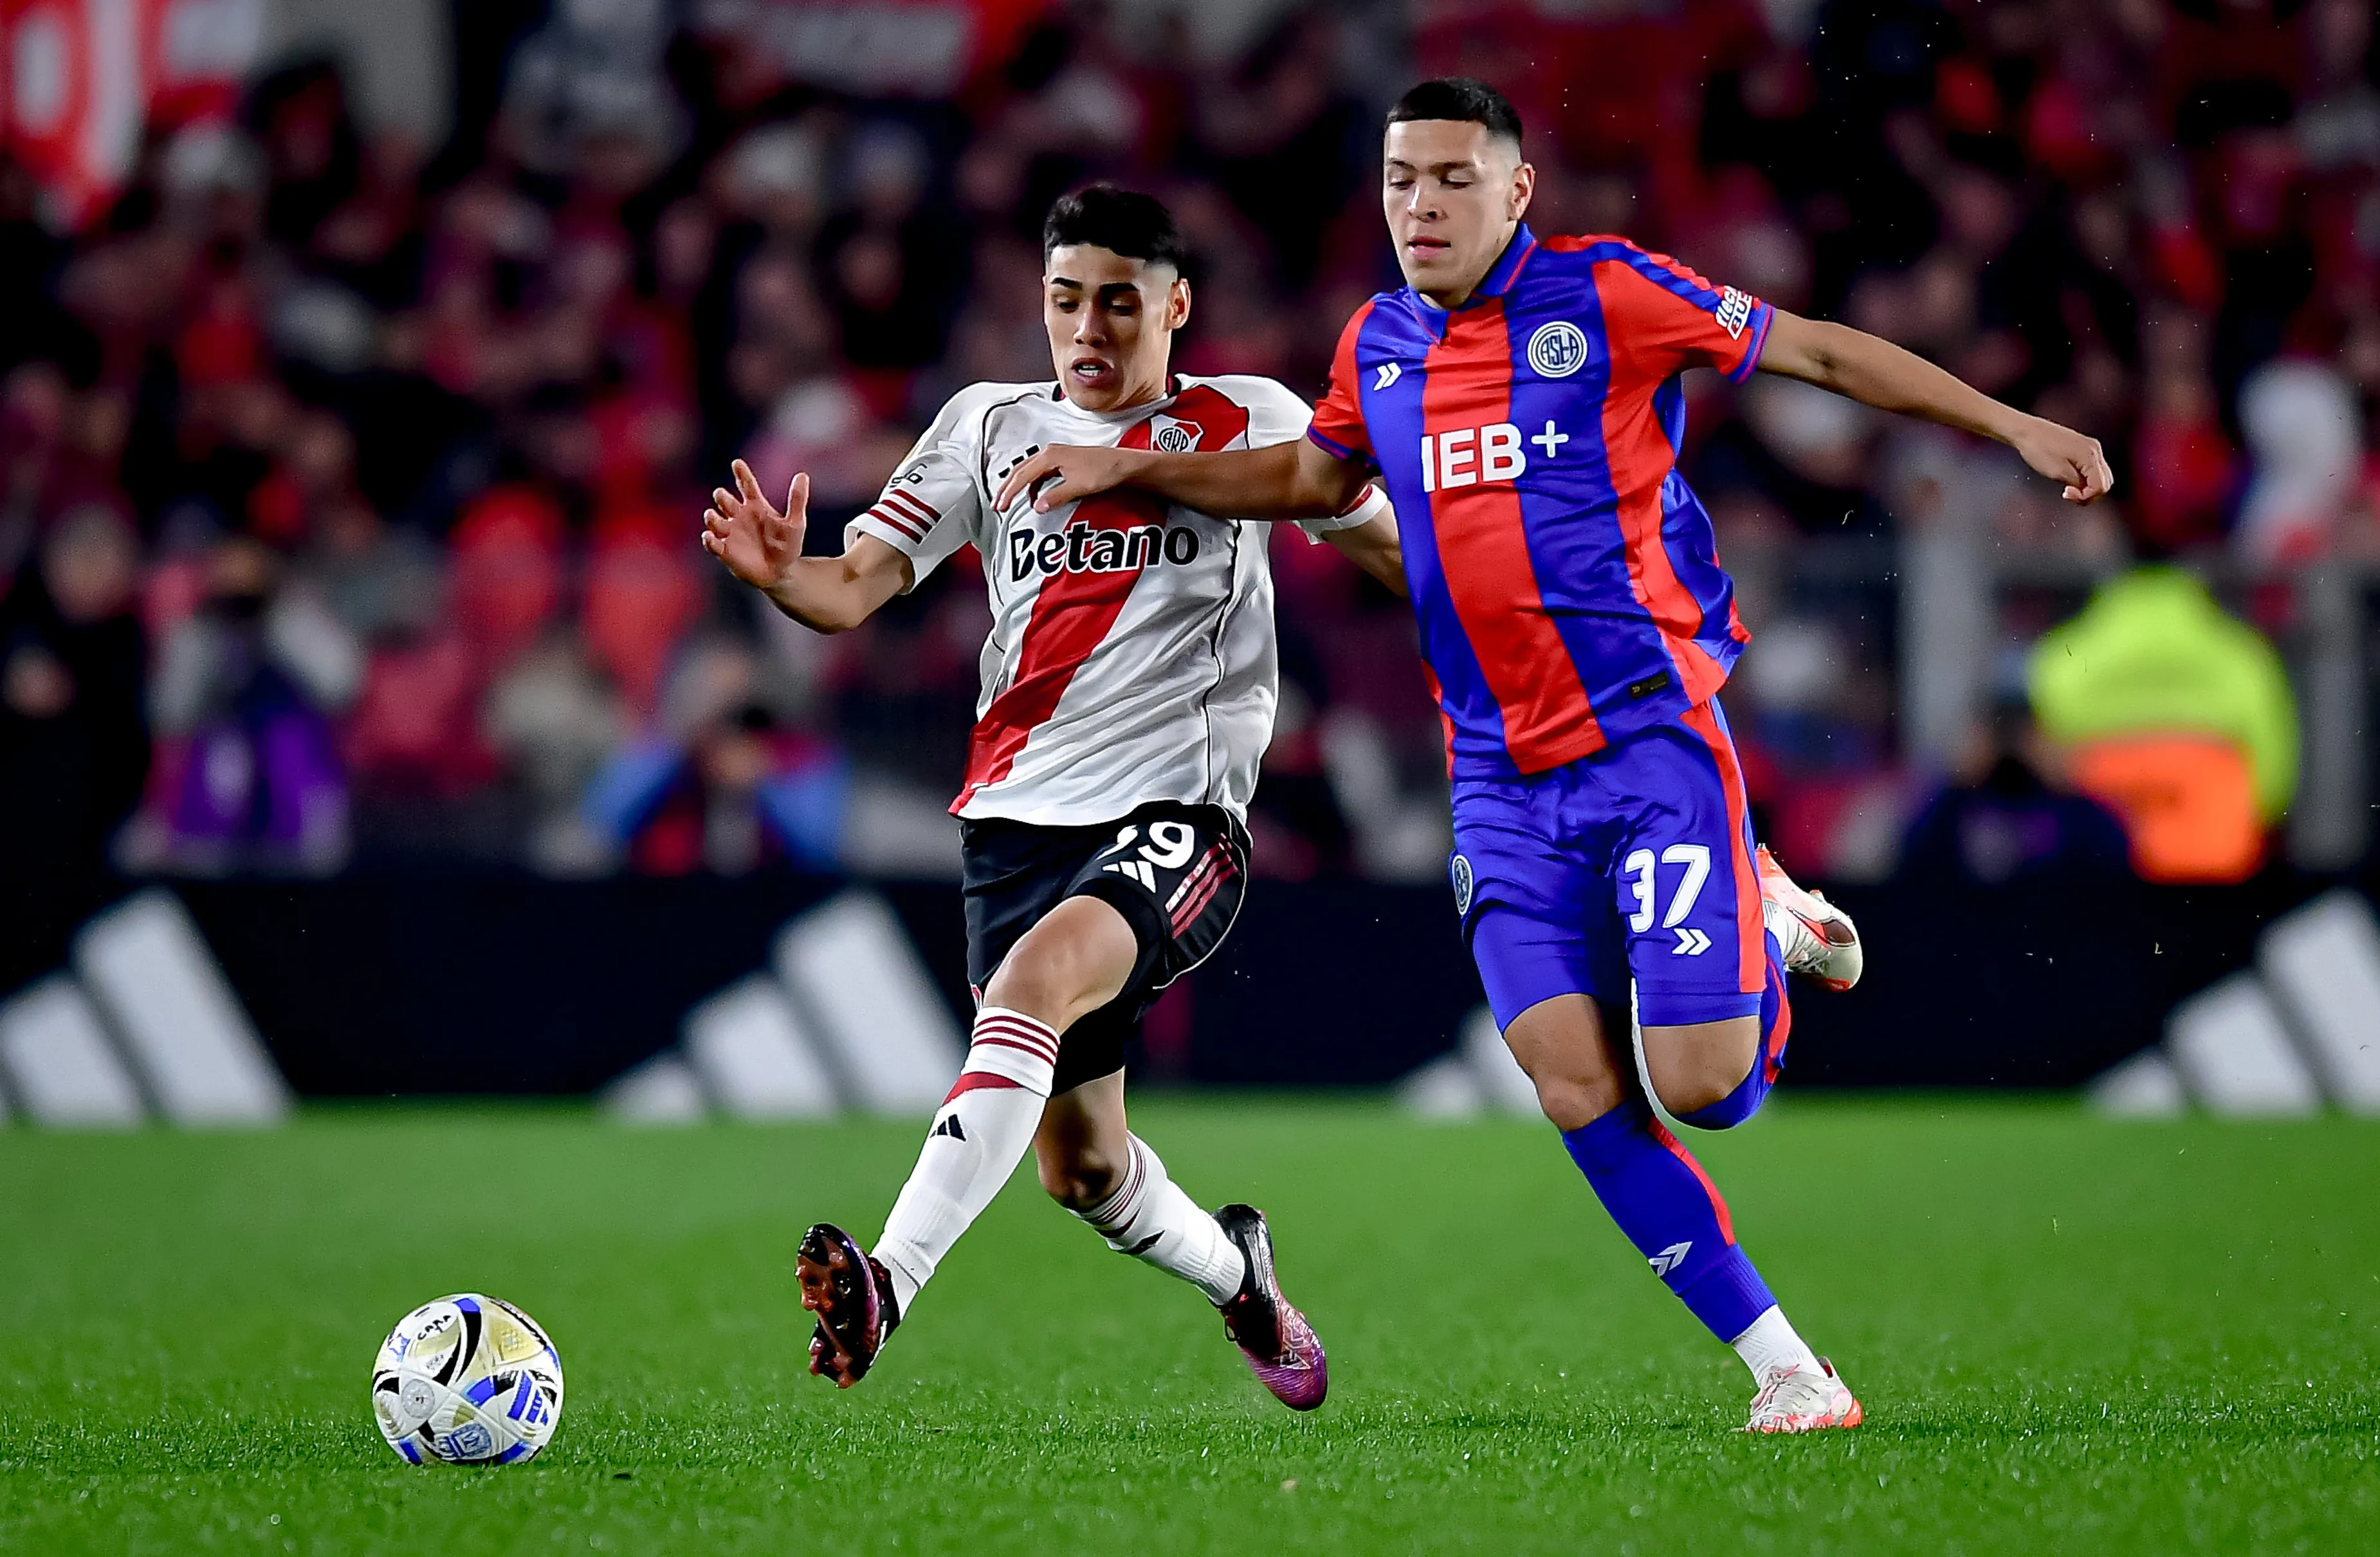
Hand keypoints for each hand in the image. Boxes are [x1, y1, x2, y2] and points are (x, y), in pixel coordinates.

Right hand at [702, 459, 808, 590]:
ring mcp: (730, 532)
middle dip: (721, 497)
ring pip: (713, 519)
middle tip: (723, 497)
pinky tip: (709, 537)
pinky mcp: (725, 550)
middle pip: (724, 500)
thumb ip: (797, 500)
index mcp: (756, 506)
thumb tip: (802, 475)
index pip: (746, 485)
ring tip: (714, 515)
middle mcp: (739, 516)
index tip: (737, 463)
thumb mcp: (795, 523)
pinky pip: (712, 543)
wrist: (781, 573)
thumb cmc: (787, 546)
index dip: (741, 473)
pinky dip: (709, 540)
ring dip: (711, 517)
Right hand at [993, 444, 1144, 513]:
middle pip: (1020, 470)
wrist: (1122, 464)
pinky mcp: (1062, 462)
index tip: (1000, 505)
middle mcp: (1050, 453)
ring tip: (1009, 501)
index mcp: (1050, 456)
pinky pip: (1038, 473)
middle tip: (997, 505)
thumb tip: (1037, 506)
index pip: (1022, 475)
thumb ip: (1056, 496)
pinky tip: (1032, 496)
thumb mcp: (1079, 486)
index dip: (1009, 492)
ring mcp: (1056, 456)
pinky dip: (1030, 484)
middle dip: (1007, 488)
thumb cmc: (1104, 470)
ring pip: (1028, 471)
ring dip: (1017, 486)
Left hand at [2012, 417, 2114, 503]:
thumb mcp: (2057, 472)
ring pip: (2100, 475)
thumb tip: (2085, 490)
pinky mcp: (2083, 446)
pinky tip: (2070, 479)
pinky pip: (2092, 467)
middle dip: (2089, 493)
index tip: (2068, 495)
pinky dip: (2085, 477)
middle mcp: (2094, 449)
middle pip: (2105, 481)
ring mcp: (2090, 446)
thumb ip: (2076, 483)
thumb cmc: (2037, 448)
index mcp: (2090, 455)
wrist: (2026, 431)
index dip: (2086, 497)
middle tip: (2070, 495)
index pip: (2101, 486)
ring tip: (2069, 489)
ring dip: (2088, 486)